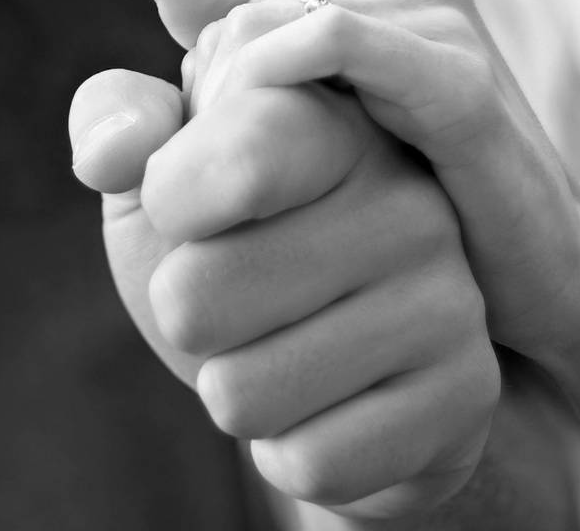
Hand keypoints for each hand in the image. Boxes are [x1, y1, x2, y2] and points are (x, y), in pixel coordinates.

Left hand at [70, 0, 499, 521]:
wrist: (326, 361)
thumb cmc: (225, 247)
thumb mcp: (158, 174)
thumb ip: (119, 124)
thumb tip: (113, 148)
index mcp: (333, 116)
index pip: (237, 149)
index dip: (170, 196)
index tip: (184, 202)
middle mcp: (407, 195)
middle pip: (198, 295)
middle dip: (185, 312)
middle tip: (232, 292)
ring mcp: (449, 293)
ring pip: (241, 393)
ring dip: (232, 390)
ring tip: (276, 348)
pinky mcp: (466, 392)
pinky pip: (310, 463)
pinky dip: (287, 454)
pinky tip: (323, 407)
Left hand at [180, 0, 579, 365]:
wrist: (537, 282)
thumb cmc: (419, 200)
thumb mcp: (317, 121)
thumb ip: (239, 48)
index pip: (237, 14)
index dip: (203, 98)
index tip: (202, 183)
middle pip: (249, 22)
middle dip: (214, 112)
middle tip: (208, 204)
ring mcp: (441, 14)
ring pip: (279, 33)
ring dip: (236, 118)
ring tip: (235, 205)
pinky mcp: (459, 79)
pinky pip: (338, 46)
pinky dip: (276, 85)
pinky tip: (258, 153)